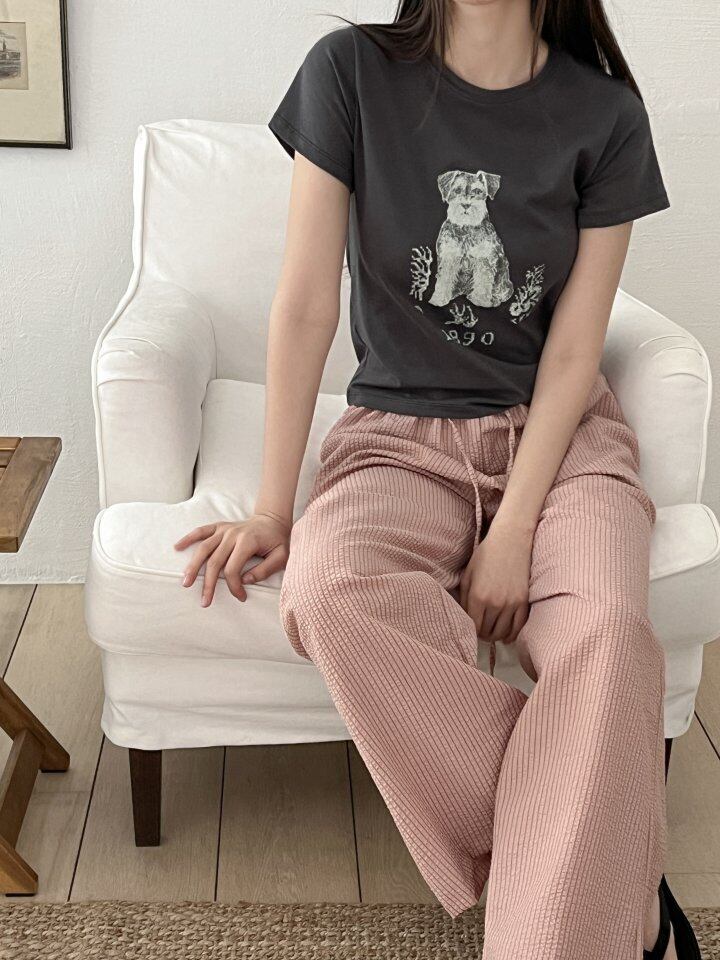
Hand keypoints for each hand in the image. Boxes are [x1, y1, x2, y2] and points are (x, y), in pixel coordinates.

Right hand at [174, 513, 290, 606]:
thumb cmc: (278, 540)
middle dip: (209, 584)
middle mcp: (233, 534)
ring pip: (204, 548)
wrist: (273, 519)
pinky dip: (188, 538)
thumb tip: (246, 580)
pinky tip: (177, 547)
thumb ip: (265, 570)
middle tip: (204, 602)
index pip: (233, 569)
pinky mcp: (219, 526)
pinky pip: (201, 531)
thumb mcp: (281, 556)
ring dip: (193, 566)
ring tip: (186, 582)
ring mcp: (224, 529)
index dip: (235, 586)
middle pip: (215, 562)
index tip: (241, 597)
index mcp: (247, 541)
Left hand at [458, 521, 533, 644]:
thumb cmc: (486, 555)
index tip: (472, 628)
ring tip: (492, 632)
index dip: (471, 630)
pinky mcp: (524, 601)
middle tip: (481, 630)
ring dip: (496, 636)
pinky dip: (512, 635)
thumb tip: (463, 617)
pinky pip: (519, 627)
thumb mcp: (468, 574)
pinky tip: (506, 636)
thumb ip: (463, 597)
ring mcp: (511, 603)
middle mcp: (495, 603)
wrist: (511, 541)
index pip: (473, 626)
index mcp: (478, 596)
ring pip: (502, 632)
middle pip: (487, 632)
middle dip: (483, 633)